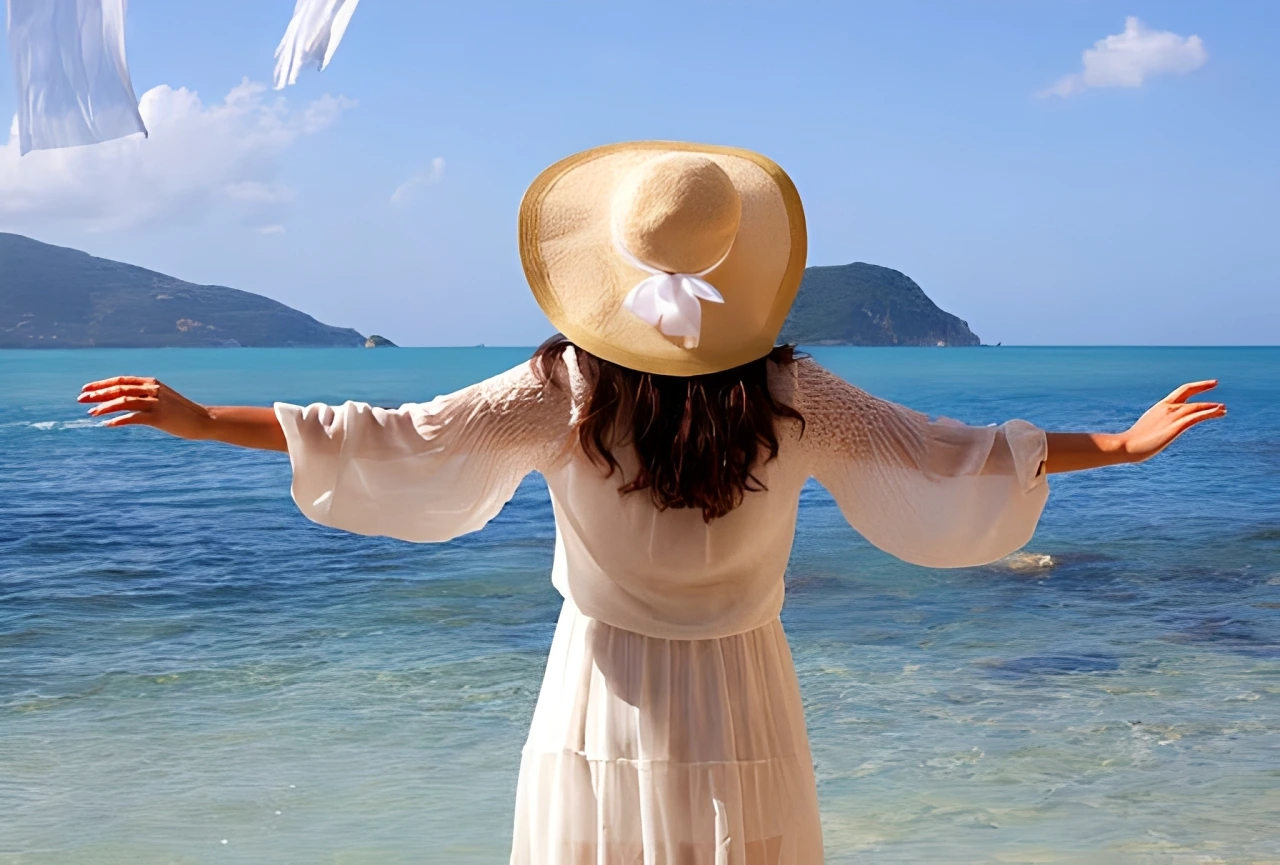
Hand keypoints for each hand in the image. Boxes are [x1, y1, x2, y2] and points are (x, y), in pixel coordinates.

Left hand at [78, 376, 213, 439]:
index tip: (85, 389)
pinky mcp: (159, 417)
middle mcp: (152, 390)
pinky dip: (119, 420)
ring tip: (90, 413)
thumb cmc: (181, 412)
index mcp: (152, 383)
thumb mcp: (163, 399)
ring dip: (104, 407)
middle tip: (80, 400)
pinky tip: (107, 425)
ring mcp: (156, 403)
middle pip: (119, 389)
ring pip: (124, 401)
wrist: (203, 420)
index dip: (101, 384)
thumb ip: (145, 397)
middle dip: (97, 394)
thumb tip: (124, 400)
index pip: (121, 380)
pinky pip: (134, 418)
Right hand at [1120, 380, 1225, 461]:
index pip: (1181, 391)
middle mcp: (1167, 408)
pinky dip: (1209, 413)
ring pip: (1196, 407)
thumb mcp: (1146, 431)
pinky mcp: (1176, 427)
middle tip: (1215, 383)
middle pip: (1189, 393)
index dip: (1196, 386)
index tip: (1208, 384)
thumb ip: (1155, 429)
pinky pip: (1196, 417)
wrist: (1126, 446)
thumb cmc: (1131, 443)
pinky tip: (1219, 411)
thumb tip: (1153, 436)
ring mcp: (1172, 416)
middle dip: (1203, 387)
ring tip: (1223, 409)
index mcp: (1160, 406)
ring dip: (1212, 406)